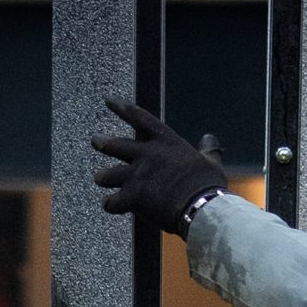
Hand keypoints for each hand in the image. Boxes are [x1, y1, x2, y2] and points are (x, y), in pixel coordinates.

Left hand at [92, 99, 227, 234]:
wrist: (200, 206)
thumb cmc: (207, 185)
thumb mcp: (210, 162)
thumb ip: (207, 149)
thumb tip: (210, 139)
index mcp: (166, 141)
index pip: (139, 118)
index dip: (122, 108)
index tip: (109, 101)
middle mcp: (147, 154)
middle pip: (116, 145)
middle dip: (103, 144)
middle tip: (96, 141)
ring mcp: (137, 175)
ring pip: (109, 174)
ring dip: (103, 177)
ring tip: (99, 178)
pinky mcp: (132, 197)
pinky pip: (112, 201)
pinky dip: (110, 204)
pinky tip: (109, 205)